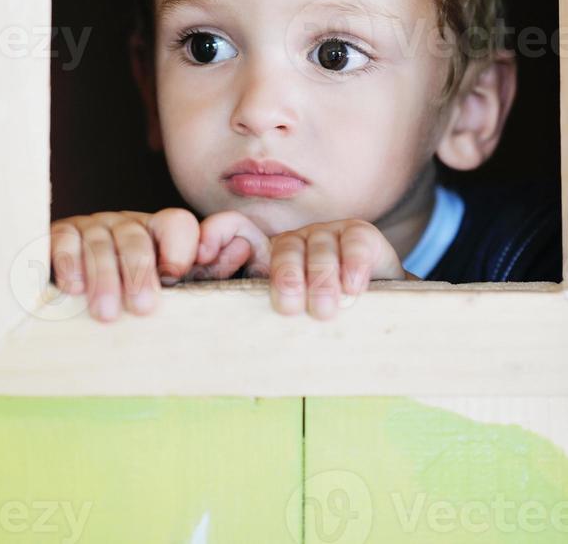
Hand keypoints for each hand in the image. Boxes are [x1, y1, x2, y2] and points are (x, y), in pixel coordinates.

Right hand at [50, 208, 199, 320]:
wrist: (74, 298)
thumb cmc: (133, 296)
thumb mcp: (173, 283)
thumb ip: (208, 264)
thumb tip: (232, 237)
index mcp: (157, 232)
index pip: (176, 224)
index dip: (180, 248)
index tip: (175, 277)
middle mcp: (125, 224)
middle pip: (135, 237)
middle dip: (139, 272)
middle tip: (142, 308)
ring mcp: (92, 227)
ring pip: (100, 243)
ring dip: (103, 278)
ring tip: (106, 313)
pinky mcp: (60, 234)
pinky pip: (64, 240)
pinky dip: (69, 263)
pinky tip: (73, 288)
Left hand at [192, 213, 416, 318]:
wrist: (382, 313)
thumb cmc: (327, 324)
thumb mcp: (293, 324)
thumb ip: (265, 323)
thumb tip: (228, 353)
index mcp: (270, 257)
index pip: (235, 230)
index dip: (216, 233)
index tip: (201, 255)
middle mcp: (296, 241)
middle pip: (284, 247)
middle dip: (286, 276)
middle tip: (290, 308)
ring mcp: (328, 233)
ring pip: (319, 245)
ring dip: (321, 278)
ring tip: (324, 310)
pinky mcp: (360, 234)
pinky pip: (353, 241)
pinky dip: (352, 264)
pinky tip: (353, 287)